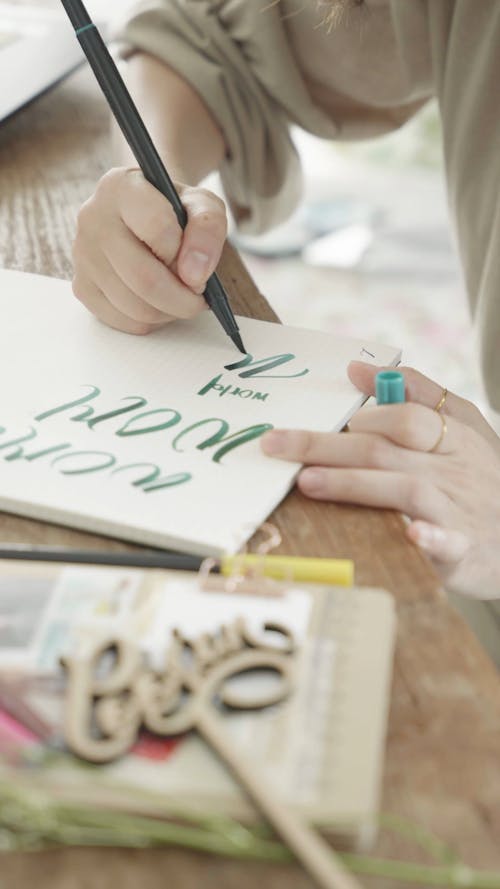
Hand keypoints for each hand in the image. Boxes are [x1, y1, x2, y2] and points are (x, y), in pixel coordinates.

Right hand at [72, 168, 227, 333]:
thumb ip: (208, 227)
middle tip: (198, 298)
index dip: (188, 254)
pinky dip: (150, 321)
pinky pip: (122, 321)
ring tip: (179, 298)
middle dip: (182, 299)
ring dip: (168, 312)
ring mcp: (82, 255)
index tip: (200, 265)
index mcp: (121, 187)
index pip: (159, 228)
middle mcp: (92, 218)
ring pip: (134, 306)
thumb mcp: (202, 204)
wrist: (144, 217)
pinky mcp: (81, 286)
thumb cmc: (174, 211)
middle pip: (144, 278)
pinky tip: (158, 303)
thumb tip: (194, 275)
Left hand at [261, 362, 499, 598]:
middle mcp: (451, 469)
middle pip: (384, 450)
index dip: (360, 417)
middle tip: (276, 445)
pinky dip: (427, 538)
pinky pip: (446, 543)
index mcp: (450, 436)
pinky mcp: (463, 551)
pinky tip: (406, 533)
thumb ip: (416, 392)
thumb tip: (357, 369)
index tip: (314, 416)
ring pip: (403, 490)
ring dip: (353, 485)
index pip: (403, 417)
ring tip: (307, 482)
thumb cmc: (482, 477)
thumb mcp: (463, 426)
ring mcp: (457, 509)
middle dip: (325, 446)